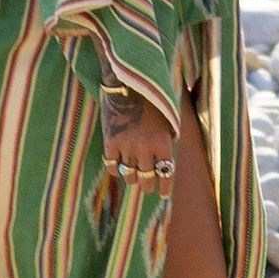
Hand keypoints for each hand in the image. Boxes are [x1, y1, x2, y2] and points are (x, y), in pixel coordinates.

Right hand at [100, 85, 175, 199]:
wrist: (128, 83)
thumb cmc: (152, 101)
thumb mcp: (168, 121)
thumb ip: (167, 142)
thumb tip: (165, 163)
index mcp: (163, 143)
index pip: (166, 174)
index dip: (165, 187)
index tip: (163, 194)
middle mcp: (145, 148)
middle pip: (146, 180)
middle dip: (148, 186)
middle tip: (148, 186)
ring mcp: (126, 146)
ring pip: (129, 175)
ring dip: (132, 177)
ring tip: (134, 175)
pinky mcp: (110, 142)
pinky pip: (112, 166)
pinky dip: (115, 169)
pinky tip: (118, 168)